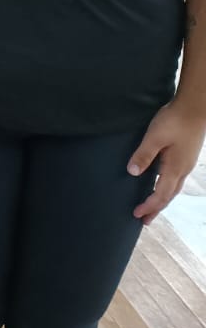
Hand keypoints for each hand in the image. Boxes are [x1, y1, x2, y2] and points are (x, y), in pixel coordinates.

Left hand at [128, 99, 205, 223]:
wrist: (195, 108)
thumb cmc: (174, 120)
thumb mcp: (154, 137)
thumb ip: (144, 155)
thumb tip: (133, 173)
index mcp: (175, 168)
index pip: (160, 194)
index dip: (149, 206)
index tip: (137, 214)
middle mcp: (183, 170)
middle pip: (168, 195)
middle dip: (156, 208)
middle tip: (144, 220)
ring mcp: (186, 163)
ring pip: (174, 188)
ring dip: (162, 198)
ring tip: (152, 205)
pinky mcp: (186, 156)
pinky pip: (176, 178)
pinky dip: (167, 187)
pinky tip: (162, 183)